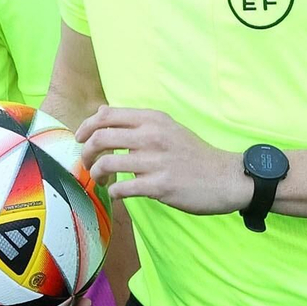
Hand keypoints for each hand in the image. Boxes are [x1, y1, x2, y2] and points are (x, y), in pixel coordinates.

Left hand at [78, 106, 252, 213]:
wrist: (226, 178)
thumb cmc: (193, 154)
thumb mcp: (167, 127)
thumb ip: (135, 121)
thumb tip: (101, 111)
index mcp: (153, 119)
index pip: (107, 115)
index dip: (86, 126)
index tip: (80, 138)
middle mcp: (152, 136)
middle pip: (100, 138)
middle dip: (86, 152)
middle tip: (86, 162)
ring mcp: (156, 161)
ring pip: (107, 163)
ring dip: (96, 174)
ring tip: (100, 180)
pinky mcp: (160, 186)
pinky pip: (122, 188)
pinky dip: (113, 192)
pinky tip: (116, 194)